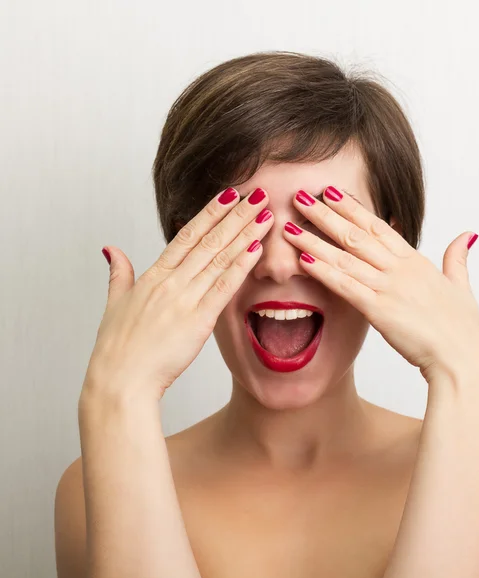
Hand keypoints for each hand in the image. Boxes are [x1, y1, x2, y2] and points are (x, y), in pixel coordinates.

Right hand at [82, 188, 273, 403]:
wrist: (121, 380)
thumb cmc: (118, 346)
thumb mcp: (115, 302)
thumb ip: (119, 272)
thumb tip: (111, 249)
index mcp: (154, 275)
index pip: (187, 235)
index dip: (210, 213)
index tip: (229, 194)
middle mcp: (171, 282)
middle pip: (209, 240)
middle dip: (236, 215)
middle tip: (258, 194)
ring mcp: (184, 299)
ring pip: (219, 258)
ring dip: (244, 233)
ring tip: (265, 214)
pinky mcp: (198, 320)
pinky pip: (223, 287)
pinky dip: (241, 266)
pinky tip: (256, 248)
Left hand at [282, 186, 478, 382]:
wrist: (462, 357)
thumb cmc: (462, 326)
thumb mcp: (460, 285)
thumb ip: (457, 257)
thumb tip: (466, 235)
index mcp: (415, 261)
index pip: (378, 226)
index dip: (352, 208)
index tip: (331, 193)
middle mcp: (399, 269)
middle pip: (355, 234)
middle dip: (325, 214)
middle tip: (300, 196)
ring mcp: (388, 288)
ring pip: (344, 257)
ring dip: (314, 240)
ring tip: (290, 226)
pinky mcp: (379, 310)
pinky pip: (345, 286)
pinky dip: (323, 271)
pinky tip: (303, 260)